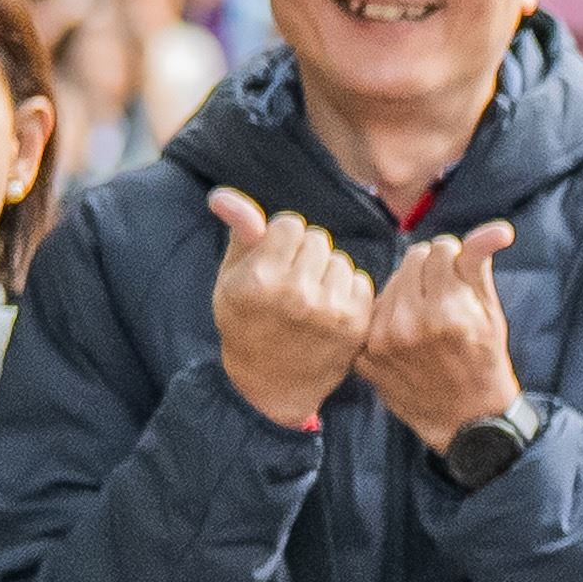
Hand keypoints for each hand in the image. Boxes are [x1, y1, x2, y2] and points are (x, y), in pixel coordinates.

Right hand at [204, 189, 376, 431]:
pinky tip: (328, 311)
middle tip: (290, 286)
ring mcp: (328, 311)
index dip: (282, 241)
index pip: (291, 224)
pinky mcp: (355, 324)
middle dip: (305, 255)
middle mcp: (295, 294)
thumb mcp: (230, 279)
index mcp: (259, 279)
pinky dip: (347, 291)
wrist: (270, 385)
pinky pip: (360, 280)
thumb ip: (238, 233)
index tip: (273, 264)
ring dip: (327, 273)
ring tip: (308, 300)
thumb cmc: (245, 323)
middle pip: (318, 238)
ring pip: (340, 259)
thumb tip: (222, 195)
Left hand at [361, 218, 526, 451]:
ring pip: (390, 283)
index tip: (461, 282)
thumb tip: (500, 228)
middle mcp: (412, 325)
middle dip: (430, 273)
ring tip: (425, 320)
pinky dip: (387, 317)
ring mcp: (383, 342)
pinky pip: (372, 310)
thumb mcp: (491, 314)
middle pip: (412, 260)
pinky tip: (404, 338)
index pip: (440, 248)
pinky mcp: (365, 355)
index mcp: (449, 312)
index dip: (454, 261)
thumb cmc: (484, 361)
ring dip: (407, 293)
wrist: (465, 421)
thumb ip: (482, 266)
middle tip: (444, 301)